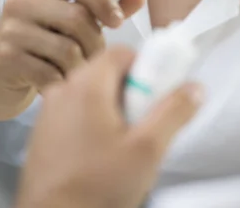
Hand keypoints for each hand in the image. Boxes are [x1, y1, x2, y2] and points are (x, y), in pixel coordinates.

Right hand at [0, 0, 143, 118]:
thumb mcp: (72, 15)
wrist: (5, 68)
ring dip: (83, 66)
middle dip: (96, 42)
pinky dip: (64, 82)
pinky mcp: (6, 58)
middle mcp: (20, 1)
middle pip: (77, 17)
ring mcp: (11, 30)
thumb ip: (105, 5)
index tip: (117, 20)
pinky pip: (50, 73)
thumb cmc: (47, 37)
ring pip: (67, 49)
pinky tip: (64, 82)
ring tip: (82, 70)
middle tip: (98, 56)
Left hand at [15, 47, 202, 207]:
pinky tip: (101, 151)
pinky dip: (92, 119)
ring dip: (112, 105)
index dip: (146, 67)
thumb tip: (196, 87)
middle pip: (107, 70)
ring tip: (123, 141)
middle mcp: (63, 90)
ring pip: (91, 91)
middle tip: (143, 122)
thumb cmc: (97, 188)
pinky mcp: (43, 131)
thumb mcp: (148, 150)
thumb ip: (174, 112)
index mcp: (86, 85)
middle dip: (131, 89)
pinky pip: (75, 109)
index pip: (122, 51)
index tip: (156, 95)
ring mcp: (49, 111)